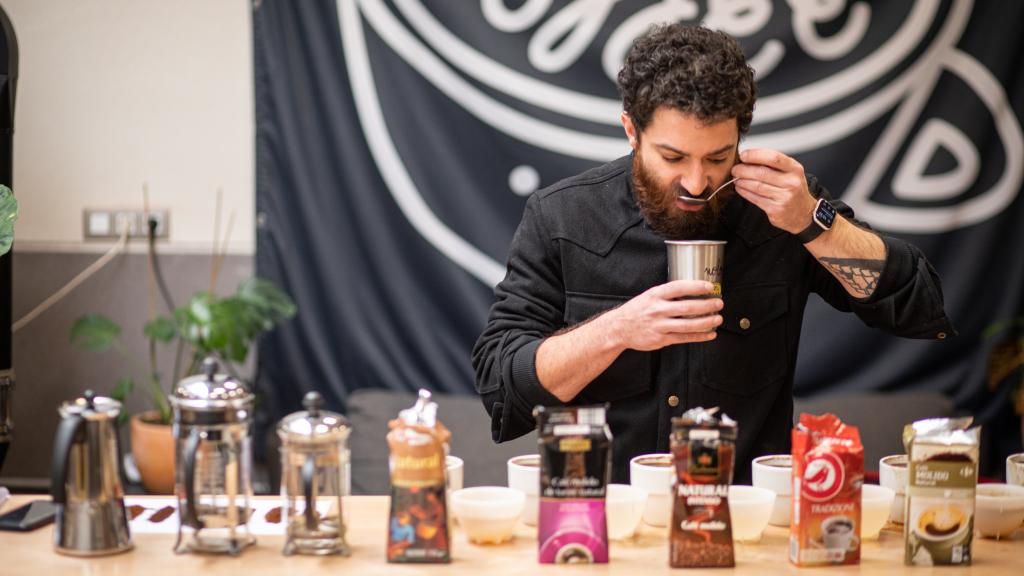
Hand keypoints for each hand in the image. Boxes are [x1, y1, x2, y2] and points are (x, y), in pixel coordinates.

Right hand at [602, 280, 722, 350]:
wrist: (619, 328)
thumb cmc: (637, 310)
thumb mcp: (649, 295)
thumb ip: (667, 294)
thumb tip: (692, 290)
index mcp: (655, 295)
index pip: (678, 288)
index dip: (695, 286)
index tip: (709, 286)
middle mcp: (657, 310)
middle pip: (686, 308)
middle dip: (706, 305)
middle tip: (719, 303)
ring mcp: (659, 326)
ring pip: (687, 325)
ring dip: (706, 322)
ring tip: (718, 319)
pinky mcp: (661, 340)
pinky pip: (684, 338)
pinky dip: (699, 336)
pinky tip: (710, 334)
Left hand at [732, 149, 817, 233]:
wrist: (803, 213)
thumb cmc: (793, 189)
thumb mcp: (790, 173)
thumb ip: (773, 165)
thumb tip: (748, 157)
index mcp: (795, 169)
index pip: (773, 158)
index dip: (755, 155)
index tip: (743, 155)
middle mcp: (791, 182)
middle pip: (762, 173)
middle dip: (744, 170)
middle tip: (735, 169)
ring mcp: (784, 197)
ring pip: (756, 186)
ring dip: (742, 181)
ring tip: (736, 178)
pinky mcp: (776, 209)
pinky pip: (755, 198)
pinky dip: (744, 192)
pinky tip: (740, 188)